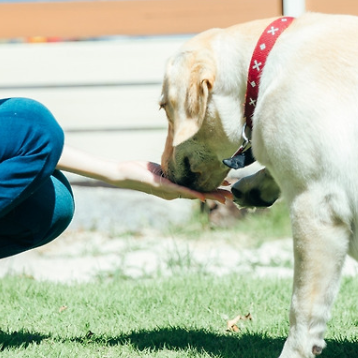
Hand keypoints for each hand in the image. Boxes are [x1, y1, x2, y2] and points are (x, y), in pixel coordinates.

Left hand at [113, 160, 232, 204]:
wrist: (125, 174)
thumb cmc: (141, 170)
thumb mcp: (162, 167)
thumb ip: (174, 167)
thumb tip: (184, 158)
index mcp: (175, 188)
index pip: (199, 188)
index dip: (214, 188)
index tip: (228, 186)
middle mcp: (174, 192)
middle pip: (200, 194)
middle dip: (217, 195)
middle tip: (233, 198)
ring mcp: (169, 191)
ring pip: (193, 194)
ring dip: (210, 196)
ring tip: (224, 199)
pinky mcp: (162, 187)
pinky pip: (180, 191)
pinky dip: (192, 194)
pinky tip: (203, 197)